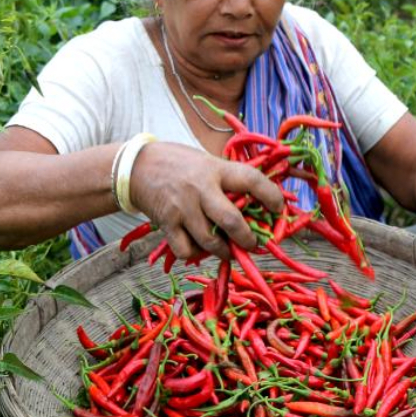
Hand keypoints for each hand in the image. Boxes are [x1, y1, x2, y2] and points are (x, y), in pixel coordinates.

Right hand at [129, 141, 284, 259]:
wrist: (136, 166)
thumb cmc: (179, 164)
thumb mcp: (206, 162)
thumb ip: (227, 181)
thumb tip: (257, 206)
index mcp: (215, 169)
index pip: (251, 180)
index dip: (270, 195)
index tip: (278, 209)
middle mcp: (200, 188)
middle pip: (231, 220)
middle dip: (247, 238)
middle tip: (253, 244)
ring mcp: (182, 208)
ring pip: (210, 241)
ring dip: (224, 251)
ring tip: (228, 251)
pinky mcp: (167, 224)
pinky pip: (186, 250)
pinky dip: (196, 254)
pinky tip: (200, 248)